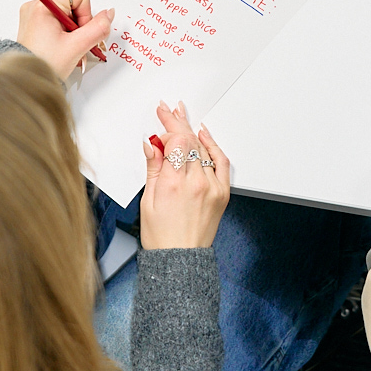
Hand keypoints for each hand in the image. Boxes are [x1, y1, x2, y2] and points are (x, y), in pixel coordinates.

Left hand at [16, 0, 112, 76]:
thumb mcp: (76, 47)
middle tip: (75, 42)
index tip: (80, 32)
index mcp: (43, 5)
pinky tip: (63, 47)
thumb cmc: (43, 65)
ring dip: (74, 31)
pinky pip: (58, 21)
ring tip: (68, 47)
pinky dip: (65, 34)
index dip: (86, 14)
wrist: (26, 82)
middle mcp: (36, 6)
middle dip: (80, 24)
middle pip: (74, 3)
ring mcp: (35, 15)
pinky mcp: (35, 24)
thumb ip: (98, 28)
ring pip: (68, 14)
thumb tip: (108, 14)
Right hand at [139, 101, 228, 250]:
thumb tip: (151, 144)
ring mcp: (213, 187)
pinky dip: (214, 146)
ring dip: (193, 131)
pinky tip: (205, 135)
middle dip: (177, 122)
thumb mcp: (148, 200)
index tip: (159, 125)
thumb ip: (153, 168)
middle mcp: (197, 183)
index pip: (177, 140)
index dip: (168, 129)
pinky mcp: (222, 193)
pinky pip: (221, 162)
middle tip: (168, 110)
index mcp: (174, 184)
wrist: (180, 259)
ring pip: (204, 148)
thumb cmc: (162, 236)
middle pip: (190, 140)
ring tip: (183, 116)